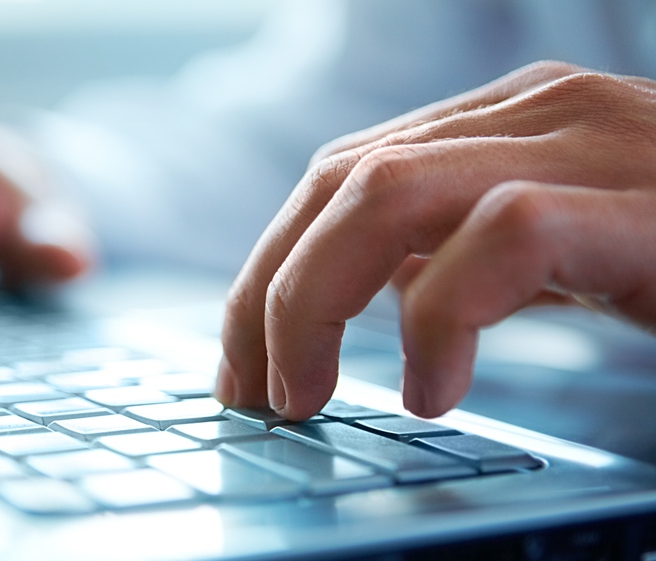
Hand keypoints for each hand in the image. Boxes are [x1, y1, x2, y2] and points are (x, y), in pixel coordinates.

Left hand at [215, 61, 655, 419]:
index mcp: (503, 124)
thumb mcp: (561, 253)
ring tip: (306, 398)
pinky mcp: (642, 201)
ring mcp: (590, 143)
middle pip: (339, 181)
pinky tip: (433, 391)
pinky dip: (443, 318)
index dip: (269, 270)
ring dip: (316, 303)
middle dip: (269, 294)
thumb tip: (382, 296)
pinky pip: (502, 237)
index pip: (339, 176)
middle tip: (252, 395)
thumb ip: (467, 253)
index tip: (244, 361)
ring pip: (388, 193)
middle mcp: (534, 114)